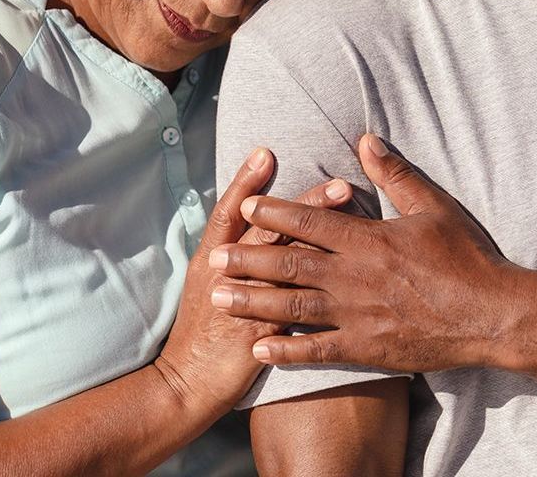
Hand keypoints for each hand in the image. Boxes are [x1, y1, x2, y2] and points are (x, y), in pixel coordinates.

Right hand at [155, 148, 352, 416]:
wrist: (185, 383)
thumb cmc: (199, 331)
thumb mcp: (205, 283)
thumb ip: (229, 252)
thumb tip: (253, 223)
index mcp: (211, 258)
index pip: (230, 212)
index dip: (247, 182)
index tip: (267, 153)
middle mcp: (225, 273)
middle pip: (267, 231)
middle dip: (304, 206)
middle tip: (339, 182)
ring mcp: (243, 302)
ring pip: (285, 265)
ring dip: (321, 242)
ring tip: (352, 226)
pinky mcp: (260, 331)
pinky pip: (293, 307)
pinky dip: (319, 291)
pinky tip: (348, 277)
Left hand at [209, 133, 511, 370]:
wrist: (493, 315)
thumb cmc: (467, 258)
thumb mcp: (433, 207)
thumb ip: (395, 174)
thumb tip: (366, 139)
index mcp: (368, 240)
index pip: (311, 221)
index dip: (275, 212)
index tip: (245, 205)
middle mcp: (354, 277)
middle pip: (290, 264)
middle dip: (248, 258)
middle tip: (213, 256)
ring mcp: (357, 316)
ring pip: (293, 308)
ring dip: (254, 302)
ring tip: (220, 298)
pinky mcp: (366, 349)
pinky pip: (318, 352)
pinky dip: (286, 351)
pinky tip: (258, 349)